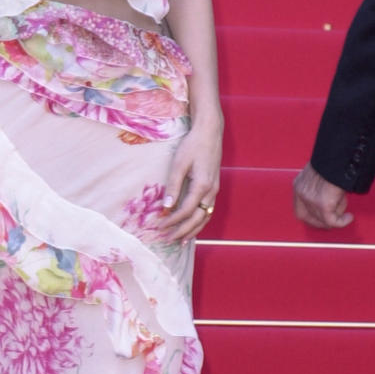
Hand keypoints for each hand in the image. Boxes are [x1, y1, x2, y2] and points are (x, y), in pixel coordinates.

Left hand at [161, 121, 221, 242]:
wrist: (210, 132)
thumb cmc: (192, 145)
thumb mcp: (179, 163)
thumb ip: (173, 186)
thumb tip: (166, 207)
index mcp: (202, 186)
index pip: (185, 211)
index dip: (172, 221)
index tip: (159, 226)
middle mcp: (211, 191)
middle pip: (197, 219)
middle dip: (182, 231)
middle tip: (168, 240)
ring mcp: (214, 190)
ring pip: (205, 217)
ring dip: (193, 230)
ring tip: (181, 241)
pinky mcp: (214, 187)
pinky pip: (208, 210)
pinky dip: (200, 221)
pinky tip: (192, 226)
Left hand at [293, 163, 352, 228]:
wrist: (340, 155)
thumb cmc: (334, 160)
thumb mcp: (320, 174)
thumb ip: (319, 188)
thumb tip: (330, 202)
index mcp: (299, 184)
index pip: (299, 210)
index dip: (311, 218)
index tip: (322, 220)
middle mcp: (301, 193)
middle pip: (307, 218)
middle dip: (322, 223)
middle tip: (334, 222)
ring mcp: (311, 199)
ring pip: (323, 219)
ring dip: (336, 216)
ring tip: (345, 209)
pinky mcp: (323, 204)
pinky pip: (333, 221)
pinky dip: (342, 221)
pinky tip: (349, 217)